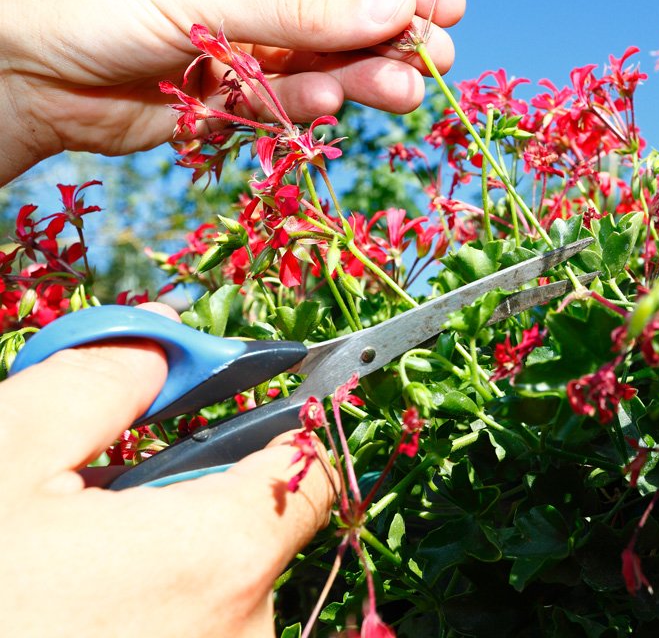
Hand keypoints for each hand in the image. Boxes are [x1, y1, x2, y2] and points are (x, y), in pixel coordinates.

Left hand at [0, 0, 464, 184]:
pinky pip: (299, 97)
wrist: (26, 71)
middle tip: (437, 60)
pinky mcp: (246, 91)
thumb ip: (307, 10)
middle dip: (392, 34)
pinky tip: (330, 107)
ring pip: (333, 58)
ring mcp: (257, 38)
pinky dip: (317, 105)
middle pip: (350, 7)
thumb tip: (401, 5)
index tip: (449, 6)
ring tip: (404, 94)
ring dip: (368, 75)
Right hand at [0, 303, 335, 636]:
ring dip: (155, 570)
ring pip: (213, 596)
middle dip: (184, 505)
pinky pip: (189, 637)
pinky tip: (63, 617)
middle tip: (86, 513)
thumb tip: (163, 345)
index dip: (274, 427)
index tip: (226, 414)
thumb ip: (97, 383)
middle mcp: (241, 635)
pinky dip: (142, 618)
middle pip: (252, 535)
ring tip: (54, 578)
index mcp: (220, 556)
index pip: (308, 470)